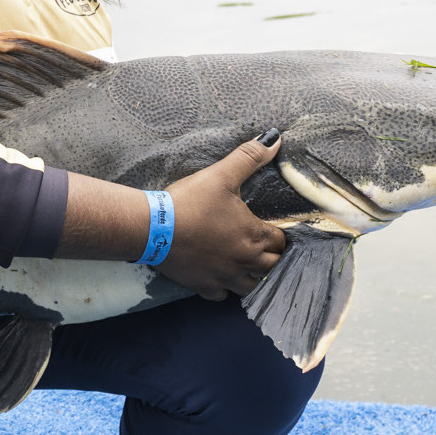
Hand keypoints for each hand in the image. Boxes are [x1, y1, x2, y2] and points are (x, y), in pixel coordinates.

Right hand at [156, 132, 285, 299]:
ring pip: (253, 287)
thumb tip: (275, 138)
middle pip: (273, 267)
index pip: (281, 241)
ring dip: (255, 278)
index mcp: (253, 235)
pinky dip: (225, 289)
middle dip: (273, 257)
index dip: (280, 234)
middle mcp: (244, 260)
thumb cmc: (189, 201)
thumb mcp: (221, 174)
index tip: (275, 229)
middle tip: (266, 248)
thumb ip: (249, 157)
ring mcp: (224, 276)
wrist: (153, 227)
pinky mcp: (203, 286)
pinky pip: (222, 296)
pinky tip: (221, 277)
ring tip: (250, 268)